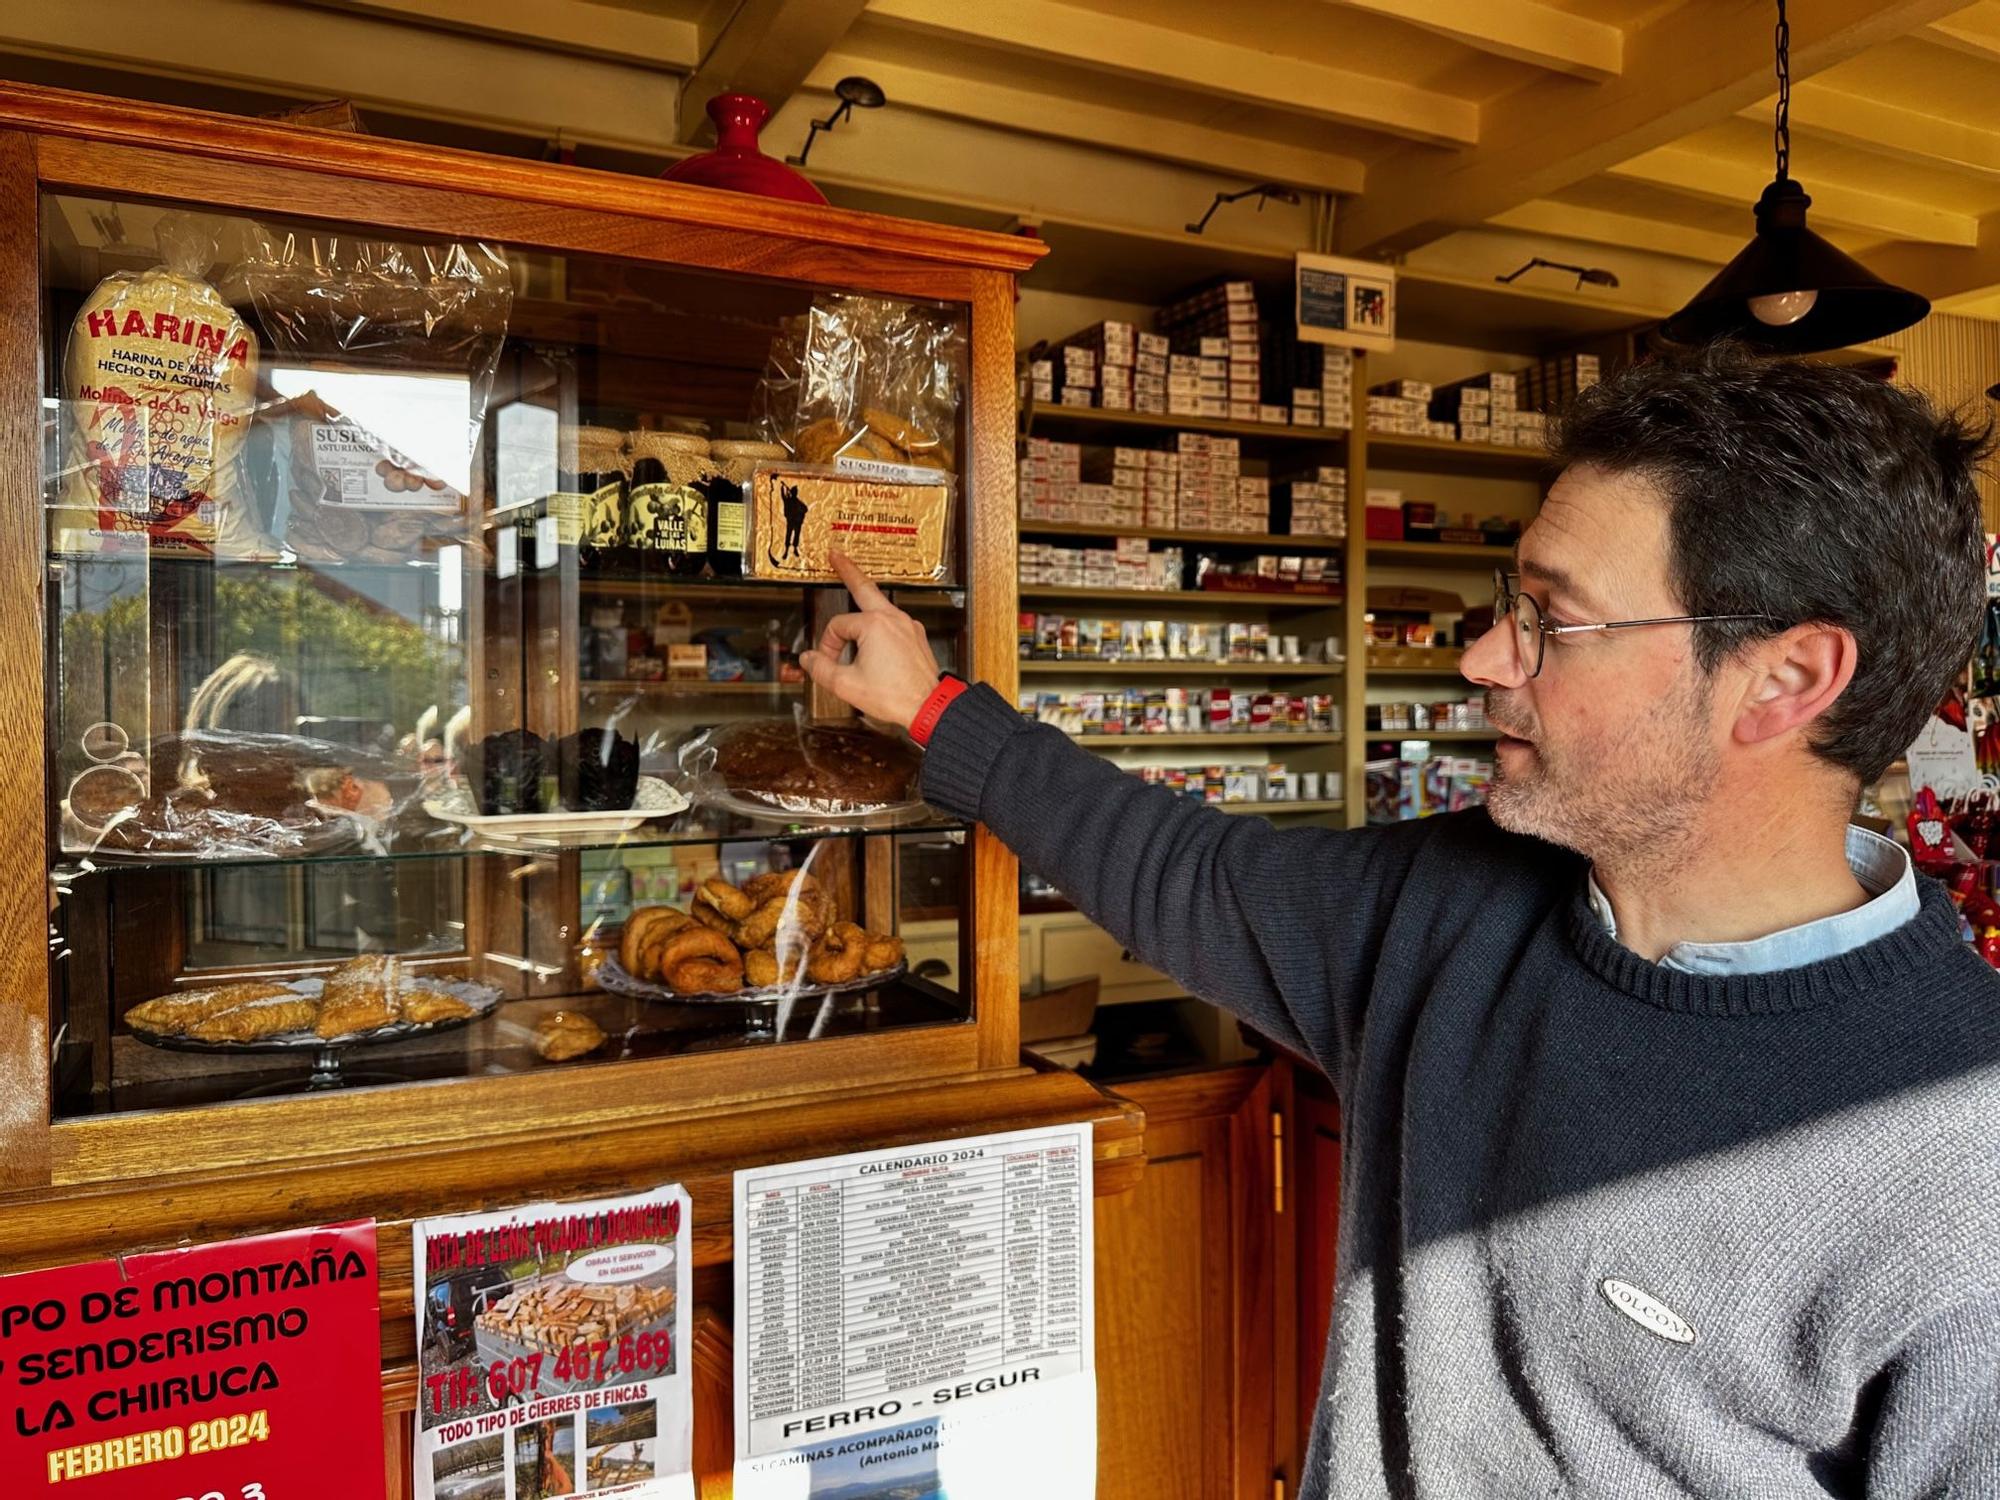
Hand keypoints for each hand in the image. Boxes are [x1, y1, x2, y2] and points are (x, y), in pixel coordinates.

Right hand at [799, 552, 944, 729]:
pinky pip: (893, 622)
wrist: (929, 706)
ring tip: (854, 589)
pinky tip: (874, 632)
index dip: (827, 644)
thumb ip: (821, 669)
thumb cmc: (895, 695)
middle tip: (837, 557)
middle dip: (848, 571)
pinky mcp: (916, 636)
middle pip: (864, 587)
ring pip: (880, 606)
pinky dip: (879, 623)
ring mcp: (908, 626)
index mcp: (874, 625)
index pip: (838, 626)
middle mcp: (893, 619)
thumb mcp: (847, 684)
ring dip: (864, 602)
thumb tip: (808, 659)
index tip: (827, 661)